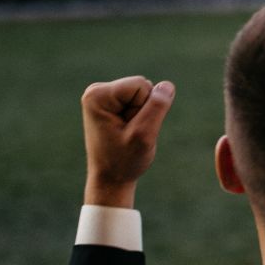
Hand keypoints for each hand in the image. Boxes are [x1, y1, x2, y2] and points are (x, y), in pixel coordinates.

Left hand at [80, 76, 175, 207]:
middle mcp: (96, 90)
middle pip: (142, 87)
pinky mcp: (111, 102)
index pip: (142, 86)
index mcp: (98, 95)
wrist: (110, 179)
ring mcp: (103, 95)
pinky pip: (140, 100)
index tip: (130, 130)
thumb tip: (167, 86)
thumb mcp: (144, 135)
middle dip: (143, 111)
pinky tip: (127, 130)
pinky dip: (139, 116)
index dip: (145, 110)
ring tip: (128, 133)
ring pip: (143, 94)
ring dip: (143, 115)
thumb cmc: (124, 161)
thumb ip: (157, 108)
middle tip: (130, 133)